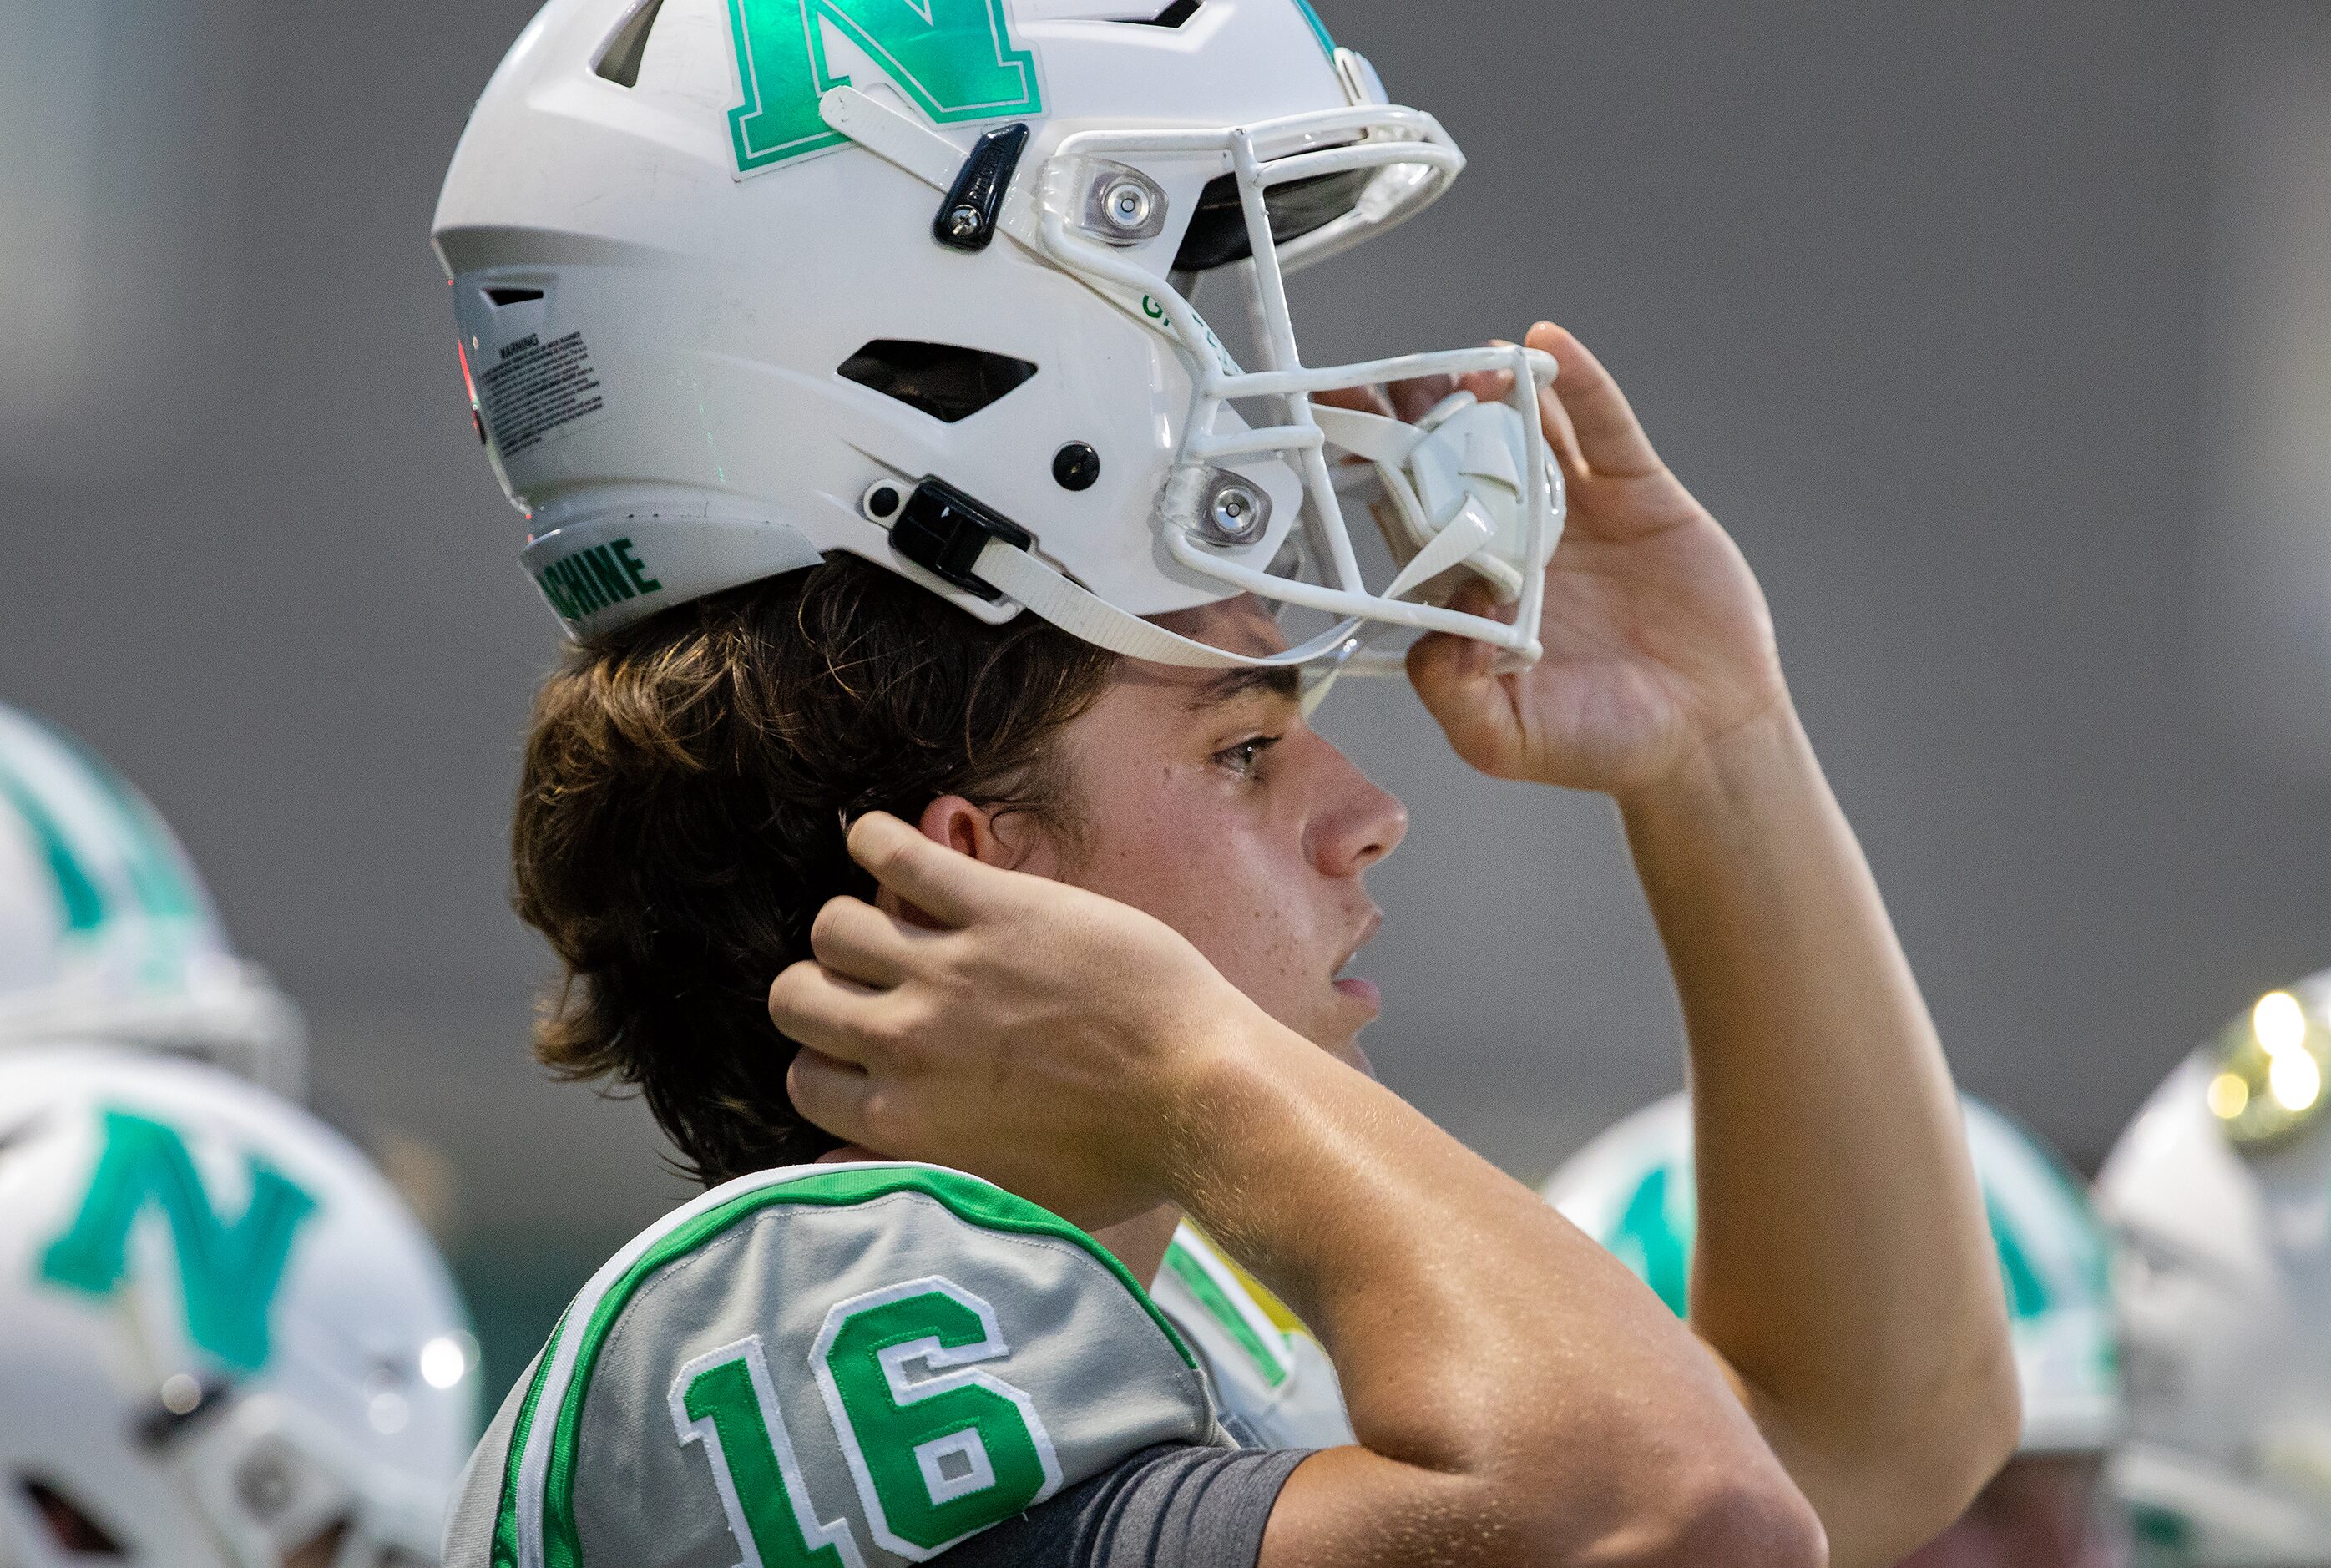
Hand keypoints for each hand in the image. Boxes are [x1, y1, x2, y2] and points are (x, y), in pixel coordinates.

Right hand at [770, 813, 1282, 1227]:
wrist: (1204, 1093)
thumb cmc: (1120, 1159)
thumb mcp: (998, 1201)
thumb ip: (907, 1181)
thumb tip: (830, 1170)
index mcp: (899, 1123)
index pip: (803, 1078)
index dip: (828, 1060)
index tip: (860, 1050)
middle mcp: (903, 1046)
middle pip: (797, 996)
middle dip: (823, 990)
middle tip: (866, 983)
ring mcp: (946, 970)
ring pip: (835, 926)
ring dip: (854, 923)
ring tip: (891, 922)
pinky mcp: (994, 908)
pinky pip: (895, 855)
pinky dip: (875, 840)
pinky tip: (882, 842)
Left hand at [1399, 323, 1788, 801]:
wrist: (1706, 736)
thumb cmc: (1598, 745)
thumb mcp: (1503, 739)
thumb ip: (1451, 692)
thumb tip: (1440, 622)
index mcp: (1469, 587)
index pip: (1407, 515)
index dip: (1372, 471)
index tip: (1333, 426)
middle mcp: (1512, 538)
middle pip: (1454, 457)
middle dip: (1416, 413)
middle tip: (1379, 374)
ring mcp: (1574, 508)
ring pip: (1522, 429)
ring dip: (1488, 387)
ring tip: (1460, 357)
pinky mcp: (1635, 490)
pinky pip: (1601, 425)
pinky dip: (1578, 382)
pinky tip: (1544, 345)